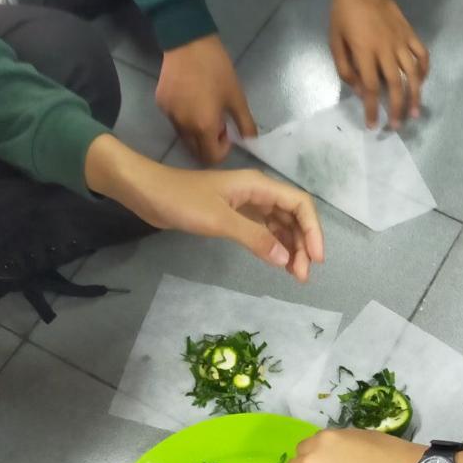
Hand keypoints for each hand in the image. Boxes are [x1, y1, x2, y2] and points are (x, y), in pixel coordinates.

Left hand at [86, 137, 325, 281]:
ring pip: (280, 225)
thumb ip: (255, 239)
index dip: (313, 231)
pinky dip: (274, 246)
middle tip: (302, 276)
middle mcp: (258, 193)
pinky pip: (265, 230)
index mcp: (259, 186)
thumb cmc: (182, 201)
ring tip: (294, 274)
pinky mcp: (235, 215)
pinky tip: (278, 262)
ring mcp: (247, 204)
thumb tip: (286, 259)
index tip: (315, 259)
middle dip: (303, 245)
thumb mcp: (220, 221)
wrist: (147, 193)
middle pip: (293, 217)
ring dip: (291, 248)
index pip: (299, 205)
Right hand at [157, 34, 257, 164]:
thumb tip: (251, 141)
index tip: (228, 131)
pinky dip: (185, 119)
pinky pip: (175, 121)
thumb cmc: (217, 69)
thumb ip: (245, 124)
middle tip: (218, 121)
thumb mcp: (237, 97)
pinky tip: (191, 98)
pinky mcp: (160, 104)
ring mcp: (169, 115)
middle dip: (209, 143)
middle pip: (196, 151)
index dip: (222, 150)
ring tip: (205, 108)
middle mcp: (183, 126)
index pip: (211, 158)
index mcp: (202, 126)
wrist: (188, 41)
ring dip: (197, 132)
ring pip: (184, 137)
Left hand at [329, 0, 428, 128]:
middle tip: (397, 126)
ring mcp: (401, 41)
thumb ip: (346, 68)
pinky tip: (422, 82)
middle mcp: (386, 50)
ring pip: (412, 74)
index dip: (373, 109)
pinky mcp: (410, 33)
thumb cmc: (344, 14)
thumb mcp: (335, 41)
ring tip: (416, 113)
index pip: (371, 88)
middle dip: (397, 109)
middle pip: (395, 86)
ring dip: (415, 96)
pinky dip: (424, 70)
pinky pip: (422, 55)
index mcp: (365, 52)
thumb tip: (360, 90)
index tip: (373, 126)